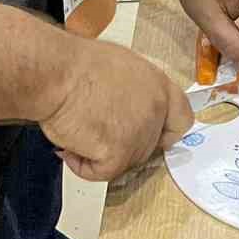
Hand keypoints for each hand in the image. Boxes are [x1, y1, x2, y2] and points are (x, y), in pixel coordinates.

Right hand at [38, 35, 193, 182]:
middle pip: (148, 147)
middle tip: (96, 132)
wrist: (58, 73)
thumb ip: (136, 92)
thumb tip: (127, 108)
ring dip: (97, 154)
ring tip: (76, 129)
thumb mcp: (120, 67)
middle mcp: (155, 109)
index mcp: (158, 85)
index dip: (164, 133)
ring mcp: (140, 133)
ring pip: (123, 162)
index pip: (181, 120)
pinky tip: (68, 145)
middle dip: (121, 145)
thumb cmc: (77, 64)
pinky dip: (81, 165)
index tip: (150, 138)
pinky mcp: (119, 153)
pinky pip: (100, 173)